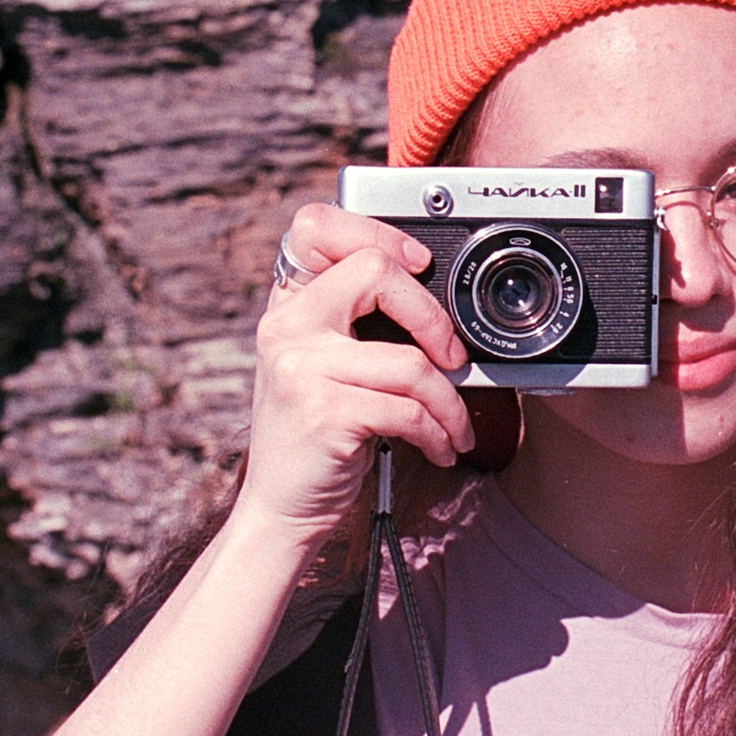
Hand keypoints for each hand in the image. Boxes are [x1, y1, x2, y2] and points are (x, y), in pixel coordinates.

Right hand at [240, 203, 474, 544]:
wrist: (280, 509)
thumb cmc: (313, 437)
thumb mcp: (318, 366)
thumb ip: (348, 322)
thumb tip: (426, 289)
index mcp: (286, 305)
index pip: (315, 226)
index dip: (374, 232)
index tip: (417, 264)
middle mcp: (286, 327)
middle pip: (374, 271)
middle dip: (432, 316)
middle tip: (452, 356)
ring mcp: (301, 368)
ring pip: (409, 359)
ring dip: (449, 401)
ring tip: (455, 423)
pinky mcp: (325, 412)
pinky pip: (408, 408)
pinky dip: (437, 432)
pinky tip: (439, 447)